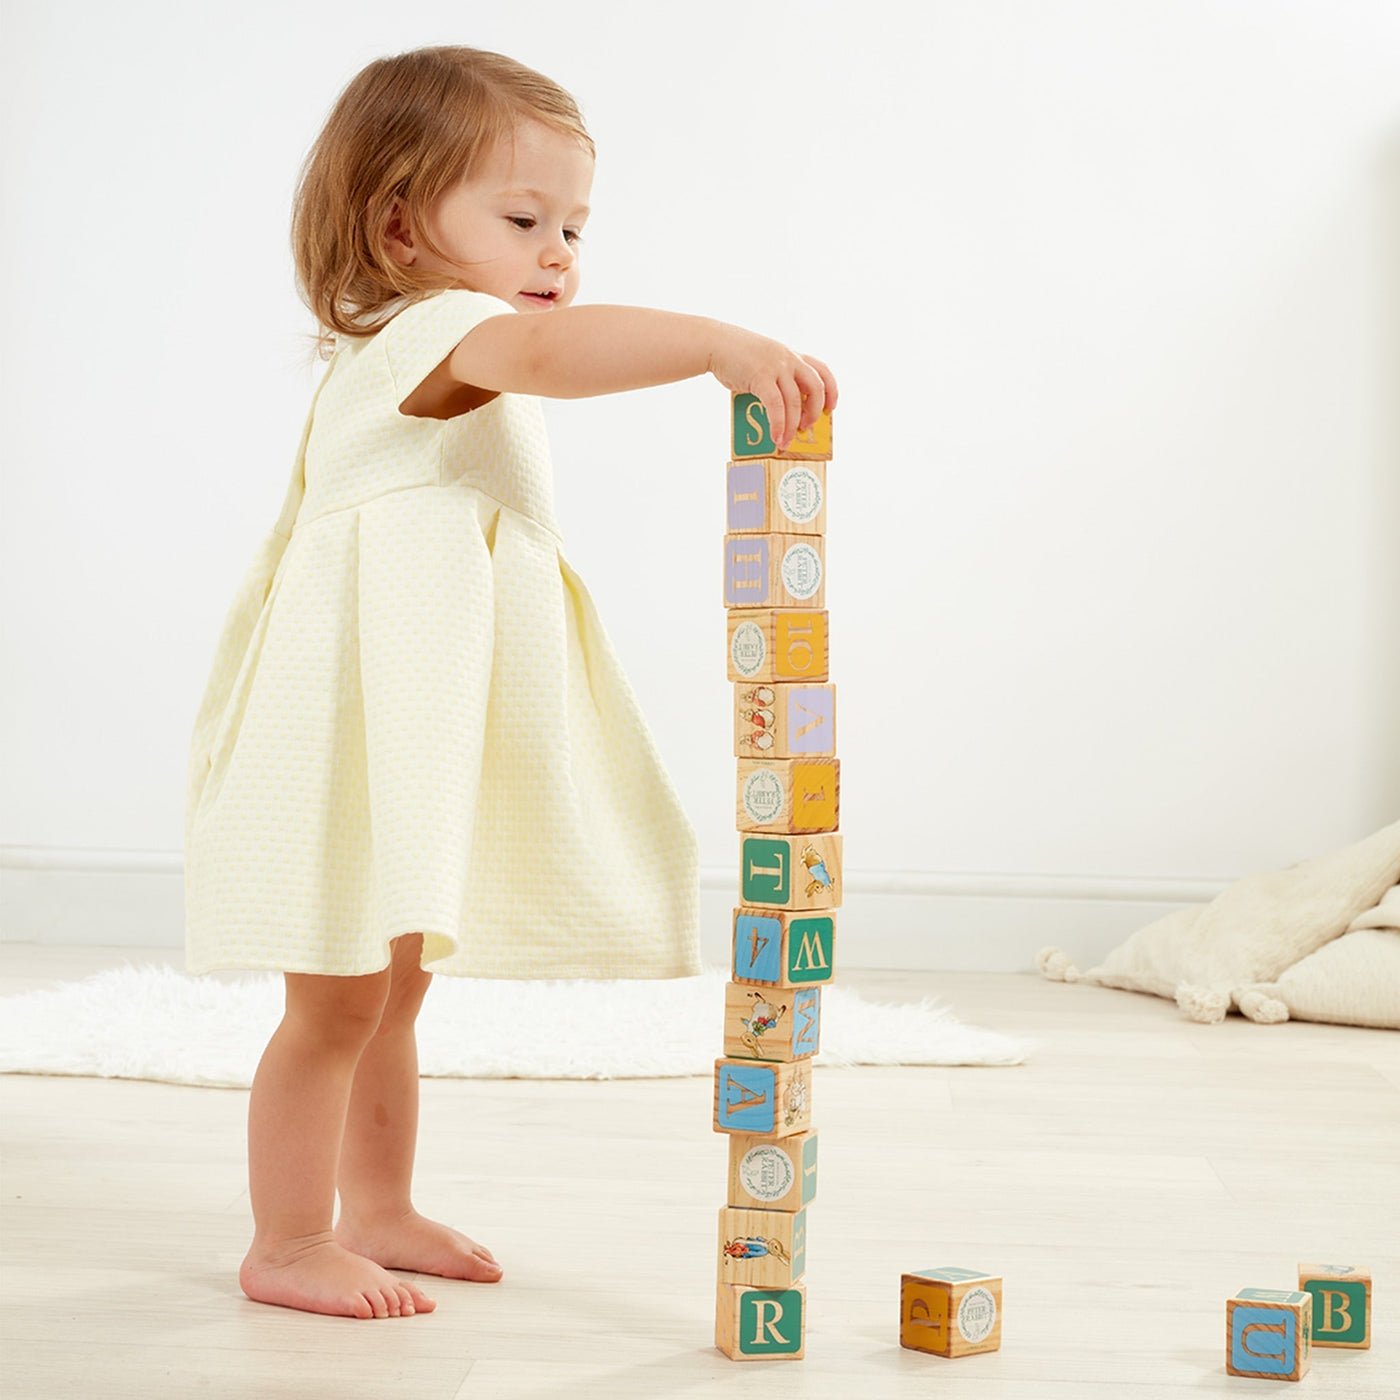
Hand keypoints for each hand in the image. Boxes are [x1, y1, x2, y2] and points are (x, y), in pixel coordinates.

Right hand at [707, 326, 838, 450]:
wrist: (714, 343)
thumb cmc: (735, 356)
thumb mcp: (763, 360)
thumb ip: (775, 378)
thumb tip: (779, 410)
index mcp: (791, 355)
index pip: (822, 370)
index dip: (831, 390)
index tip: (830, 407)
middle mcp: (788, 359)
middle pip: (815, 387)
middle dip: (814, 411)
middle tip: (806, 427)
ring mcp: (776, 367)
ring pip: (795, 401)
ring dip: (792, 426)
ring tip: (786, 442)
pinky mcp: (761, 377)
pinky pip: (776, 406)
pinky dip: (778, 424)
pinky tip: (776, 436)